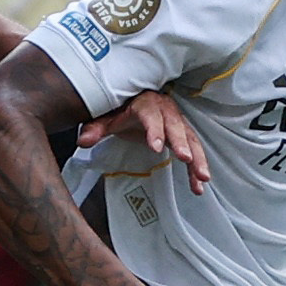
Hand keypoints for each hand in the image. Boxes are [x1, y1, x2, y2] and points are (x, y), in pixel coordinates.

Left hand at [76, 90, 211, 194]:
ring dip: (197, 158)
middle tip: (186, 159)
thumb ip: (96, 129)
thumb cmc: (122, 111)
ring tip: (202, 177)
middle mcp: (165, 111)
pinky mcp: (183, 134)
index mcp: (145, 105)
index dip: (154, 130)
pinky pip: (193, 150)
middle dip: (182, 143)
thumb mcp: (106, 118)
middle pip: (175, 126)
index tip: (156, 147)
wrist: (136, 101)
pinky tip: (199, 185)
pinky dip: (197, 167)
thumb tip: (83, 141)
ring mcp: (176, 123)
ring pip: (190, 139)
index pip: (150, 116)